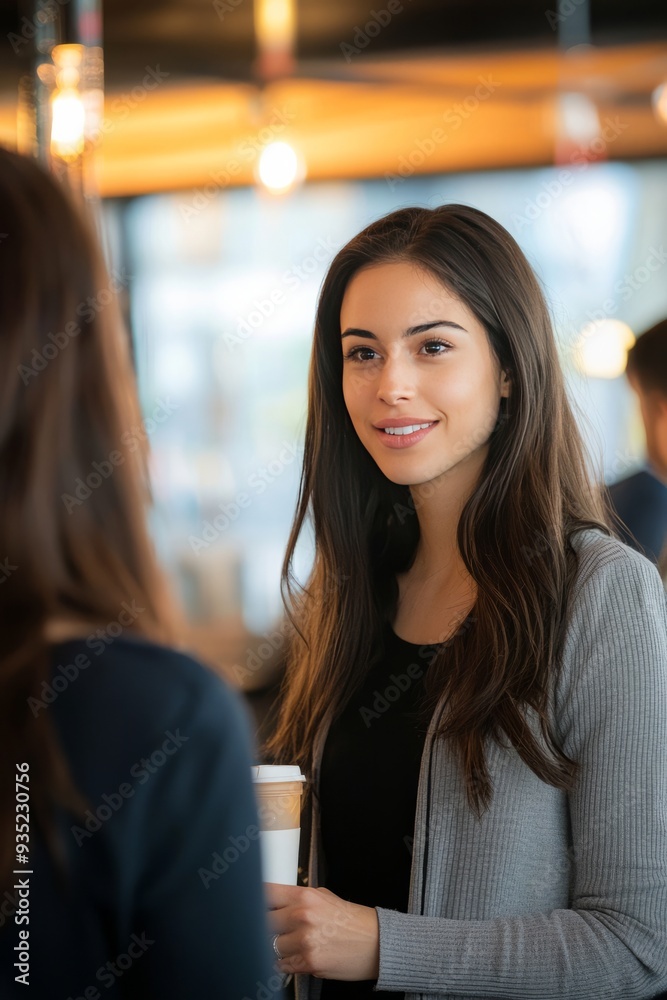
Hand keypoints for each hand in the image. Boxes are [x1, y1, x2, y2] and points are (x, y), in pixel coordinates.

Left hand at [265, 883, 379, 980]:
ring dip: (276, 947)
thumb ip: (298, 899)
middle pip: (263, 921)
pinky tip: (295, 956)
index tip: (249, 902)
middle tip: (273, 927)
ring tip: (290, 943)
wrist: (375, 943)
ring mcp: (305, 941)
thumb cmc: (352, 920)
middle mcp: (303, 916)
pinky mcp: (309, 963)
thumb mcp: (325, 897)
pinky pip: (282, 965)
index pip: (267, 894)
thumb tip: (274, 901)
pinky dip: (284, 962)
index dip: (254, 899)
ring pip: (271, 945)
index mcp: (305, 896)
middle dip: (266, 926)